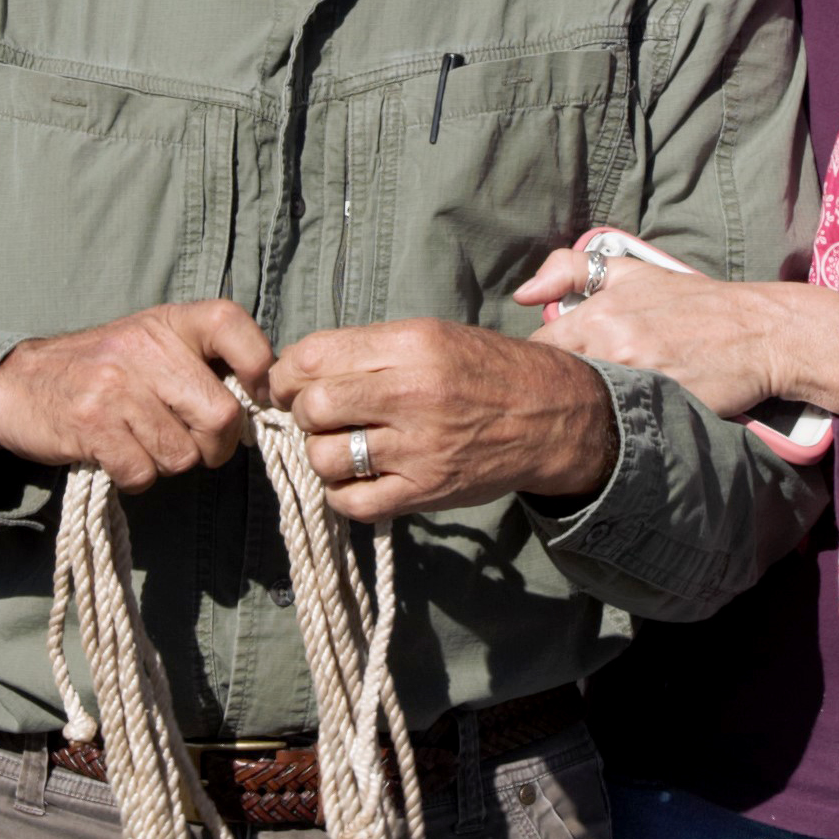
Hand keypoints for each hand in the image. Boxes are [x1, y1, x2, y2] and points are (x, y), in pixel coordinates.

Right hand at [0, 299, 275, 489]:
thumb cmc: (99, 369)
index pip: (229, 322)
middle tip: (194, 444)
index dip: (258, 361)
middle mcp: (143, 349)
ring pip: (183, 454)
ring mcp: (116, 387)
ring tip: (142, 442)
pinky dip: (135, 476)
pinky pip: (143, 472)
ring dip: (169, 462)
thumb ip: (199, 360)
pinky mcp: (92, 426)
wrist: (17, 384)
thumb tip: (262, 397)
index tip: (259, 392)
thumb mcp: (148, 344)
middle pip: (220, 414)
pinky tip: (117, 456)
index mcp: (166, 323)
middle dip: (215, 445)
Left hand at [268, 319, 614, 523]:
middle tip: (319, 416)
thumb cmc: (485, 370)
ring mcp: (418, 448)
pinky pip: (351, 503)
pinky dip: (341, 494)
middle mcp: (411, 394)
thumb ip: (368, 349)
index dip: (286, 373)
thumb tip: (300, 369)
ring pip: (324, 457)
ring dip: (322, 454)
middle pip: (313, 407)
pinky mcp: (425, 491)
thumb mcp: (431, 336)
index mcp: (409, 345)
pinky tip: (357, 478)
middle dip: (303, 413)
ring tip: (342, 446)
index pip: (312, 357)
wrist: (551, 417)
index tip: (290, 384)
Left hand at [525, 232, 838, 459]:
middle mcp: (613, 348)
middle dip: (560, 387)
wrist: (759, 333)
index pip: (542, 349)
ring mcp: (637, 383)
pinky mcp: (662, 411)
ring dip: (589, 407)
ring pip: (589, 405)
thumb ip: (571, 271)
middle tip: (574, 392)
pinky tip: (626, 422)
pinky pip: (623, 426)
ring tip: (598, 408)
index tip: (557, 368)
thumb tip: (523, 294)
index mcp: (600, 316)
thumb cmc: (695, 303)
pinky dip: (620, 425)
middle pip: (560, 381)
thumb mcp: (633, 272)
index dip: (544, 361)